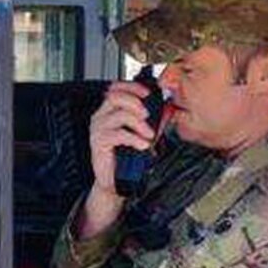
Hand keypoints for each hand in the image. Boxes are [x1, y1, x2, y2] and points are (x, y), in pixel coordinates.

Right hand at [79, 80, 158, 237]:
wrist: (116, 181)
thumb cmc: (127, 157)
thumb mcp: (145, 133)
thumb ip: (155, 119)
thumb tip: (168, 106)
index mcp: (110, 110)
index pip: (116, 88)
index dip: (132, 87)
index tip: (148, 93)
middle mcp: (101, 117)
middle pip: (115, 97)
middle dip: (135, 102)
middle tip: (148, 114)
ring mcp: (98, 129)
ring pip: (119, 115)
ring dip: (139, 123)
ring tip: (149, 135)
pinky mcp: (98, 142)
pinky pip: (118, 134)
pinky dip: (134, 138)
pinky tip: (142, 145)